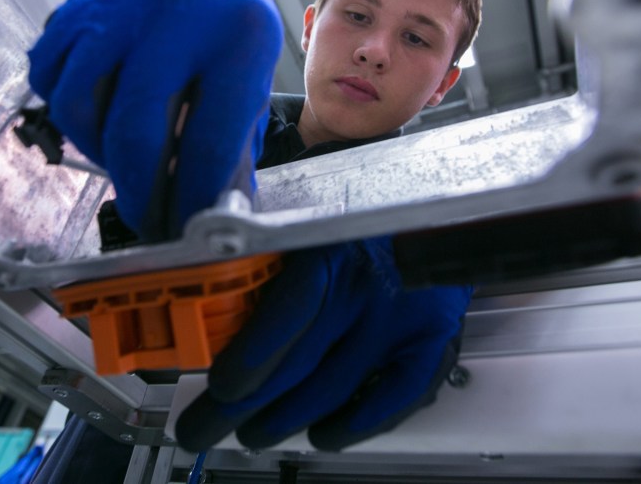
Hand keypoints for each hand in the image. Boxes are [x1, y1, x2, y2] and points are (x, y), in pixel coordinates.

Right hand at [28, 0, 282, 240]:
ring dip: (96, 148)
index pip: (209, 139)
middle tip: (144, 214)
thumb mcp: (253, 86)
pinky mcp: (80, 1)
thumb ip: (232, 147)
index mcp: (238, 35)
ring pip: (78, 103)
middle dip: (136, 189)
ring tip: (122, 158)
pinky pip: (48, 73)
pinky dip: (66, 108)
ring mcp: (121, 2)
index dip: (191, 196)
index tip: (182, 226)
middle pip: (134, 127)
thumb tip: (209, 213)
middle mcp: (176, 11)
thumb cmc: (234, 39)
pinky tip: (97, 116)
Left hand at [175, 236, 471, 451]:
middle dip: (246, 406)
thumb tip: (216, 296)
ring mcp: (402, 319)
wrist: (433, 206)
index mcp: (329, 250)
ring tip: (253, 434)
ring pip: (335, 386)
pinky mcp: (431, 340)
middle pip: (298, 362)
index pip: (287, 314)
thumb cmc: (361, 217)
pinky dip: (358, 423)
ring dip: (287, 420)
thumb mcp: (311, 223)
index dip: (249, 360)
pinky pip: (396, 395)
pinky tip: (325, 435)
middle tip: (207, 426)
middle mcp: (367, 287)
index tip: (221, 386)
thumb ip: (272, 259)